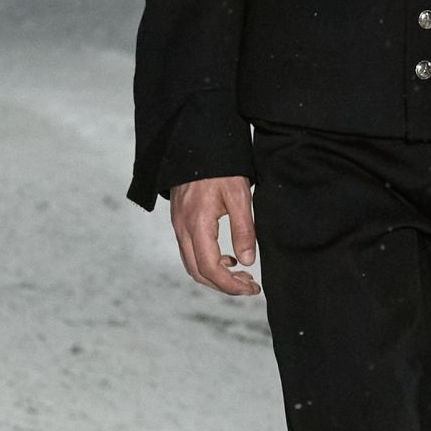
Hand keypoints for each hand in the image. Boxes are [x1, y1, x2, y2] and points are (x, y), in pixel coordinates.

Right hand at [168, 175, 259, 296]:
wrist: (195, 143)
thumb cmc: (220, 167)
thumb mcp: (239, 195)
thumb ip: (243, 230)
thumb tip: (248, 261)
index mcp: (197, 224)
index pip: (210, 269)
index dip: (231, 285)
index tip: (252, 287)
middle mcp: (182, 228)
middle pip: (198, 272)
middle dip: (224, 285)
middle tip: (250, 284)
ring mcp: (178, 225)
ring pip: (192, 264)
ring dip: (215, 275)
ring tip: (241, 274)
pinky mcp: (180, 220)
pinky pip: (189, 252)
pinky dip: (207, 262)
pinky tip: (227, 257)